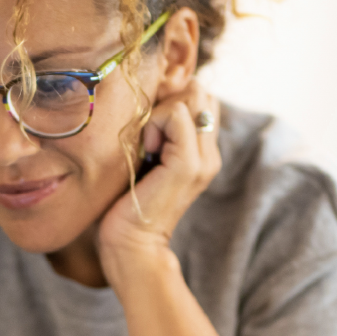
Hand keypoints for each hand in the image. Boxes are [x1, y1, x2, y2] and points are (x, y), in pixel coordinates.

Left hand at [96, 81, 221, 275]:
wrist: (130, 244)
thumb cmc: (126, 202)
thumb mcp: (145, 157)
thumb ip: (156, 130)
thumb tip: (150, 95)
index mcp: (202, 150)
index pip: (199, 96)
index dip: (171, 98)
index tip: (148, 128)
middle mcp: (210, 153)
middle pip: (200, 90)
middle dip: (168, 99)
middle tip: (147, 133)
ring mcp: (204, 158)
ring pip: (192, 96)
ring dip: (160, 111)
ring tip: (147, 144)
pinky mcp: (189, 164)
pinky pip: (176, 113)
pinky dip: (155, 123)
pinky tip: (145, 150)